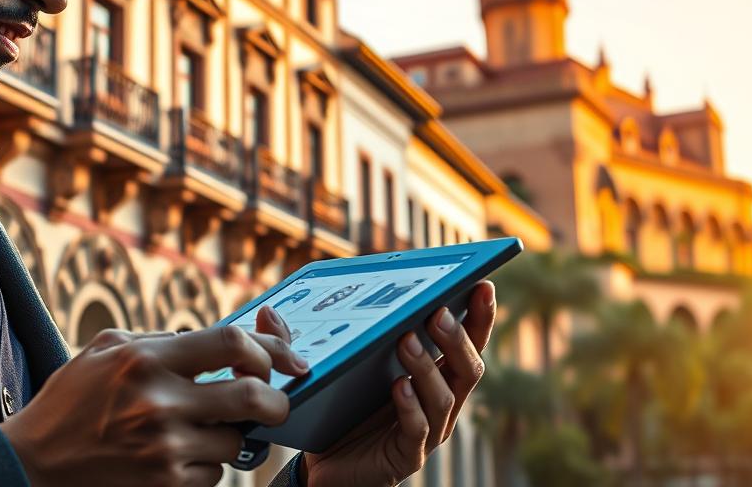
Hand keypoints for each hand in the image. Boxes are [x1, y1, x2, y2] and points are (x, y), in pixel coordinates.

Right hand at [0, 318, 308, 486]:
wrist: (31, 465)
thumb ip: (160, 340)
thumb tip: (216, 342)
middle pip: (253, 397)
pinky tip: (177, 456)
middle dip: (277, 400)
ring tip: (199, 430)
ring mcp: (163, 450)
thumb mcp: (104, 350)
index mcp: (144, 359)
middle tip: (276, 401)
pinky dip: (206, 466)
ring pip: (236, 443)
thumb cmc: (69, 403)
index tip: (273, 360)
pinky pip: (213, 475)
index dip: (265, 349)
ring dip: (229, 437)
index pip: (231, 343)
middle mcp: (158, 404)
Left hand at [262, 281, 496, 486]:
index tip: (482, 284)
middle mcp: (437, 402)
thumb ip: (303, 344)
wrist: (326, 472)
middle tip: (438, 311)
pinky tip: (397, 386)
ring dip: (427, 366)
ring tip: (407, 341)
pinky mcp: (406, 456)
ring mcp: (426, 432)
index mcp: (430, 375)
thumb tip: (269, 313)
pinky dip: (410, 406)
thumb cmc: (337, 413)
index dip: (479, 315)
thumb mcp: (327, 372)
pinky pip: (418, 430)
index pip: (465, 343)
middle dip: (457, 337)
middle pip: (467, 368)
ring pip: (444, 397)